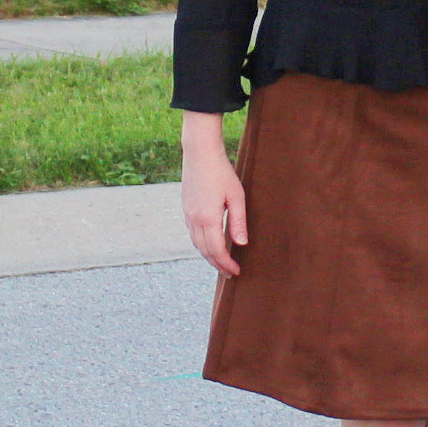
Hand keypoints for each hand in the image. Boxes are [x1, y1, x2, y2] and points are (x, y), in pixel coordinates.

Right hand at [181, 115, 247, 277]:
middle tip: (230, 273)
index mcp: (208, 218)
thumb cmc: (221, 172)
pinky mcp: (186, 209)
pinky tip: (211, 244)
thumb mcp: (236, 196)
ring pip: (197, 244)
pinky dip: (202, 244)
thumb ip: (239, 222)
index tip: (237, 272)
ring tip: (222, 262)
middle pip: (205, 251)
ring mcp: (188, 214)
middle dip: (217, 264)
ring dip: (209, 256)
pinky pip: (193, 234)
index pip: (217, 250)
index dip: (226, 264)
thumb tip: (241, 244)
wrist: (199, 153)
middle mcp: (194, 219)